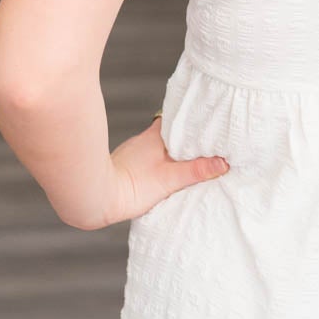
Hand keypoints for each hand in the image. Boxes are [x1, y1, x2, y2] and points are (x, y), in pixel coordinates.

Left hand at [101, 115, 228, 223]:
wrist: (95, 198)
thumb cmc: (130, 187)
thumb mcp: (169, 179)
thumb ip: (196, 170)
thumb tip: (223, 163)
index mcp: (156, 136)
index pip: (180, 120)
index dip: (196, 121)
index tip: (212, 121)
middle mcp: (145, 139)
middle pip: (173, 132)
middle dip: (189, 135)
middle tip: (210, 139)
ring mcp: (136, 150)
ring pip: (162, 144)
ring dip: (176, 148)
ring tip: (196, 154)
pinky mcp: (129, 164)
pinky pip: (153, 155)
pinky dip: (164, 157)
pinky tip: (170, 167)